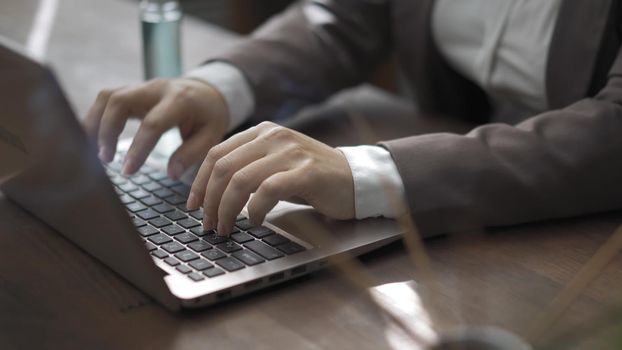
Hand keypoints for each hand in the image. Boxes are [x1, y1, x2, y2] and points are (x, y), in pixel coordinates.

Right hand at [84, 78, 229, 178]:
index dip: (138, 148)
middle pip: (120, 101)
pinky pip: (105, 99)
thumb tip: (172, 174)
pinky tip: (91, 140)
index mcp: (180, 100)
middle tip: (105, 160)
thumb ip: (191, 154)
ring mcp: (141, 86)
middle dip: (107, 131)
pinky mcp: (131, 90)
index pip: (153, 123)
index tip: (128, 171)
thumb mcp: (211, 135)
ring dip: (95, 124)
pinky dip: (94, 118)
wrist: (207, 92)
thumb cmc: (208, 116)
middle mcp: (157, 88)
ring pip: (107, 97)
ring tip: (94, 153)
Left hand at [186, 121, 354, 234]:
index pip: (216, 153)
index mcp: (262, 132)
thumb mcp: (276, 165)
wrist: (355, 179)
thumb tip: (210, 193)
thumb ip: (248, 168)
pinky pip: (268, 190)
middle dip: (210, 200)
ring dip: (226, 209)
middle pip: (224, 167)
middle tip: (208, 224)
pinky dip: (254, 209)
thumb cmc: (312, 178)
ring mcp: (291, 152)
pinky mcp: (306, 171)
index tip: (193, 206)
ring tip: (226, 228)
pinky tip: (254, 222)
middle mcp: (274, 136)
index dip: (199, 182)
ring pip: (241, 179)